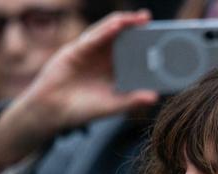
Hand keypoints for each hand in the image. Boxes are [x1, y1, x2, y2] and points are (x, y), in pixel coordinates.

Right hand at [0, 10, 158, 168]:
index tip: (164, 41)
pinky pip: (94, 37)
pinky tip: (119, 25)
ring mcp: (90, 52)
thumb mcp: (112, 105)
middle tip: (154, 22)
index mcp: (114, 70)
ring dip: (125, 23)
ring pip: (110, 32)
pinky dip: (106, 30)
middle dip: (138, 29)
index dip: (147, 46)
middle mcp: (104, 58)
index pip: (133, 53)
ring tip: (141, 18)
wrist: (52, 112)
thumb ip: (132, 100)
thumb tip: (155, 96)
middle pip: (124, 39)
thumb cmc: (82, 109)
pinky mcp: (77, 50)